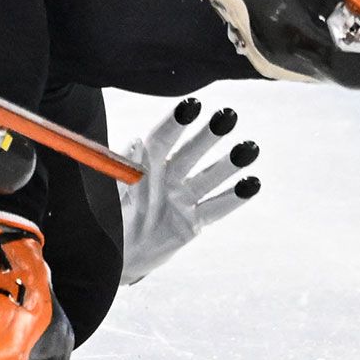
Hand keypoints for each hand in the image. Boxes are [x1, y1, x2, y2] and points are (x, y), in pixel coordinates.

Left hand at [120, 98, 260, 284]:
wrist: (114, 253)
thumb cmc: (109, 216)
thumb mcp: (107, 193)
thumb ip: (121, 170)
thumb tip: (135, 142)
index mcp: (145, 165)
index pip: (161, 140)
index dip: (174, 124)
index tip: (192, 106)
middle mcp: (168, 178)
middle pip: (190, 154)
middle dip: (207, 136)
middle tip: (227, 117)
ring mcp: (182, 199)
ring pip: (208, 178)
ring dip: (228, 164)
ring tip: (248, 148)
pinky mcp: (193, 222)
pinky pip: (215, 208)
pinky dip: (234, 198)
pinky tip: (251, 183)